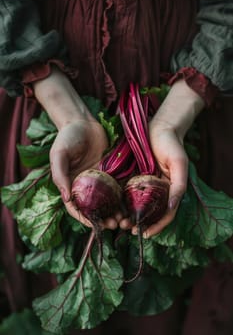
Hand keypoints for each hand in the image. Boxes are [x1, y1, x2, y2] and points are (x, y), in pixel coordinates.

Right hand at [33, 67, 117, 228]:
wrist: (83, 121)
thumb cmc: (67, 137)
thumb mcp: (59, 155)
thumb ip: (60, 175)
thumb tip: (66, 198)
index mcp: (72, 185)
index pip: (77, 208)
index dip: (86, 219)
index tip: (97, 226)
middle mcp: (86, 186)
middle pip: (96, 208)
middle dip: (105, 219)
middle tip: (116, 225)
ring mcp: (101, 180)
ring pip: (109, 201)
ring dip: (117, 211)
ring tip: (126, 219)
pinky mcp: (113, 172)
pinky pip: (119, 187)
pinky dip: (125, 197)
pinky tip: (134, 203)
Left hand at [120, 79, 204, 236]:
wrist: (158, 127)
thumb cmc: (171, 144)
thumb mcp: (179, 164)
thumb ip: (179, 185)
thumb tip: (173, 207)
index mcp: (170, 191)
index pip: (165, 214)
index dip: (157, 226)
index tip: (145, 234)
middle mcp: (157, 191)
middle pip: (149, 213)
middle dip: (139, 224)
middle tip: (126, 229)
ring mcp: (144, 185)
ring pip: (136, 206)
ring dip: (128, 215)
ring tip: (118, 221)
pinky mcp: (132, 177)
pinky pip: (126, 192)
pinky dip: (121, 202)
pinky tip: (113, 207)